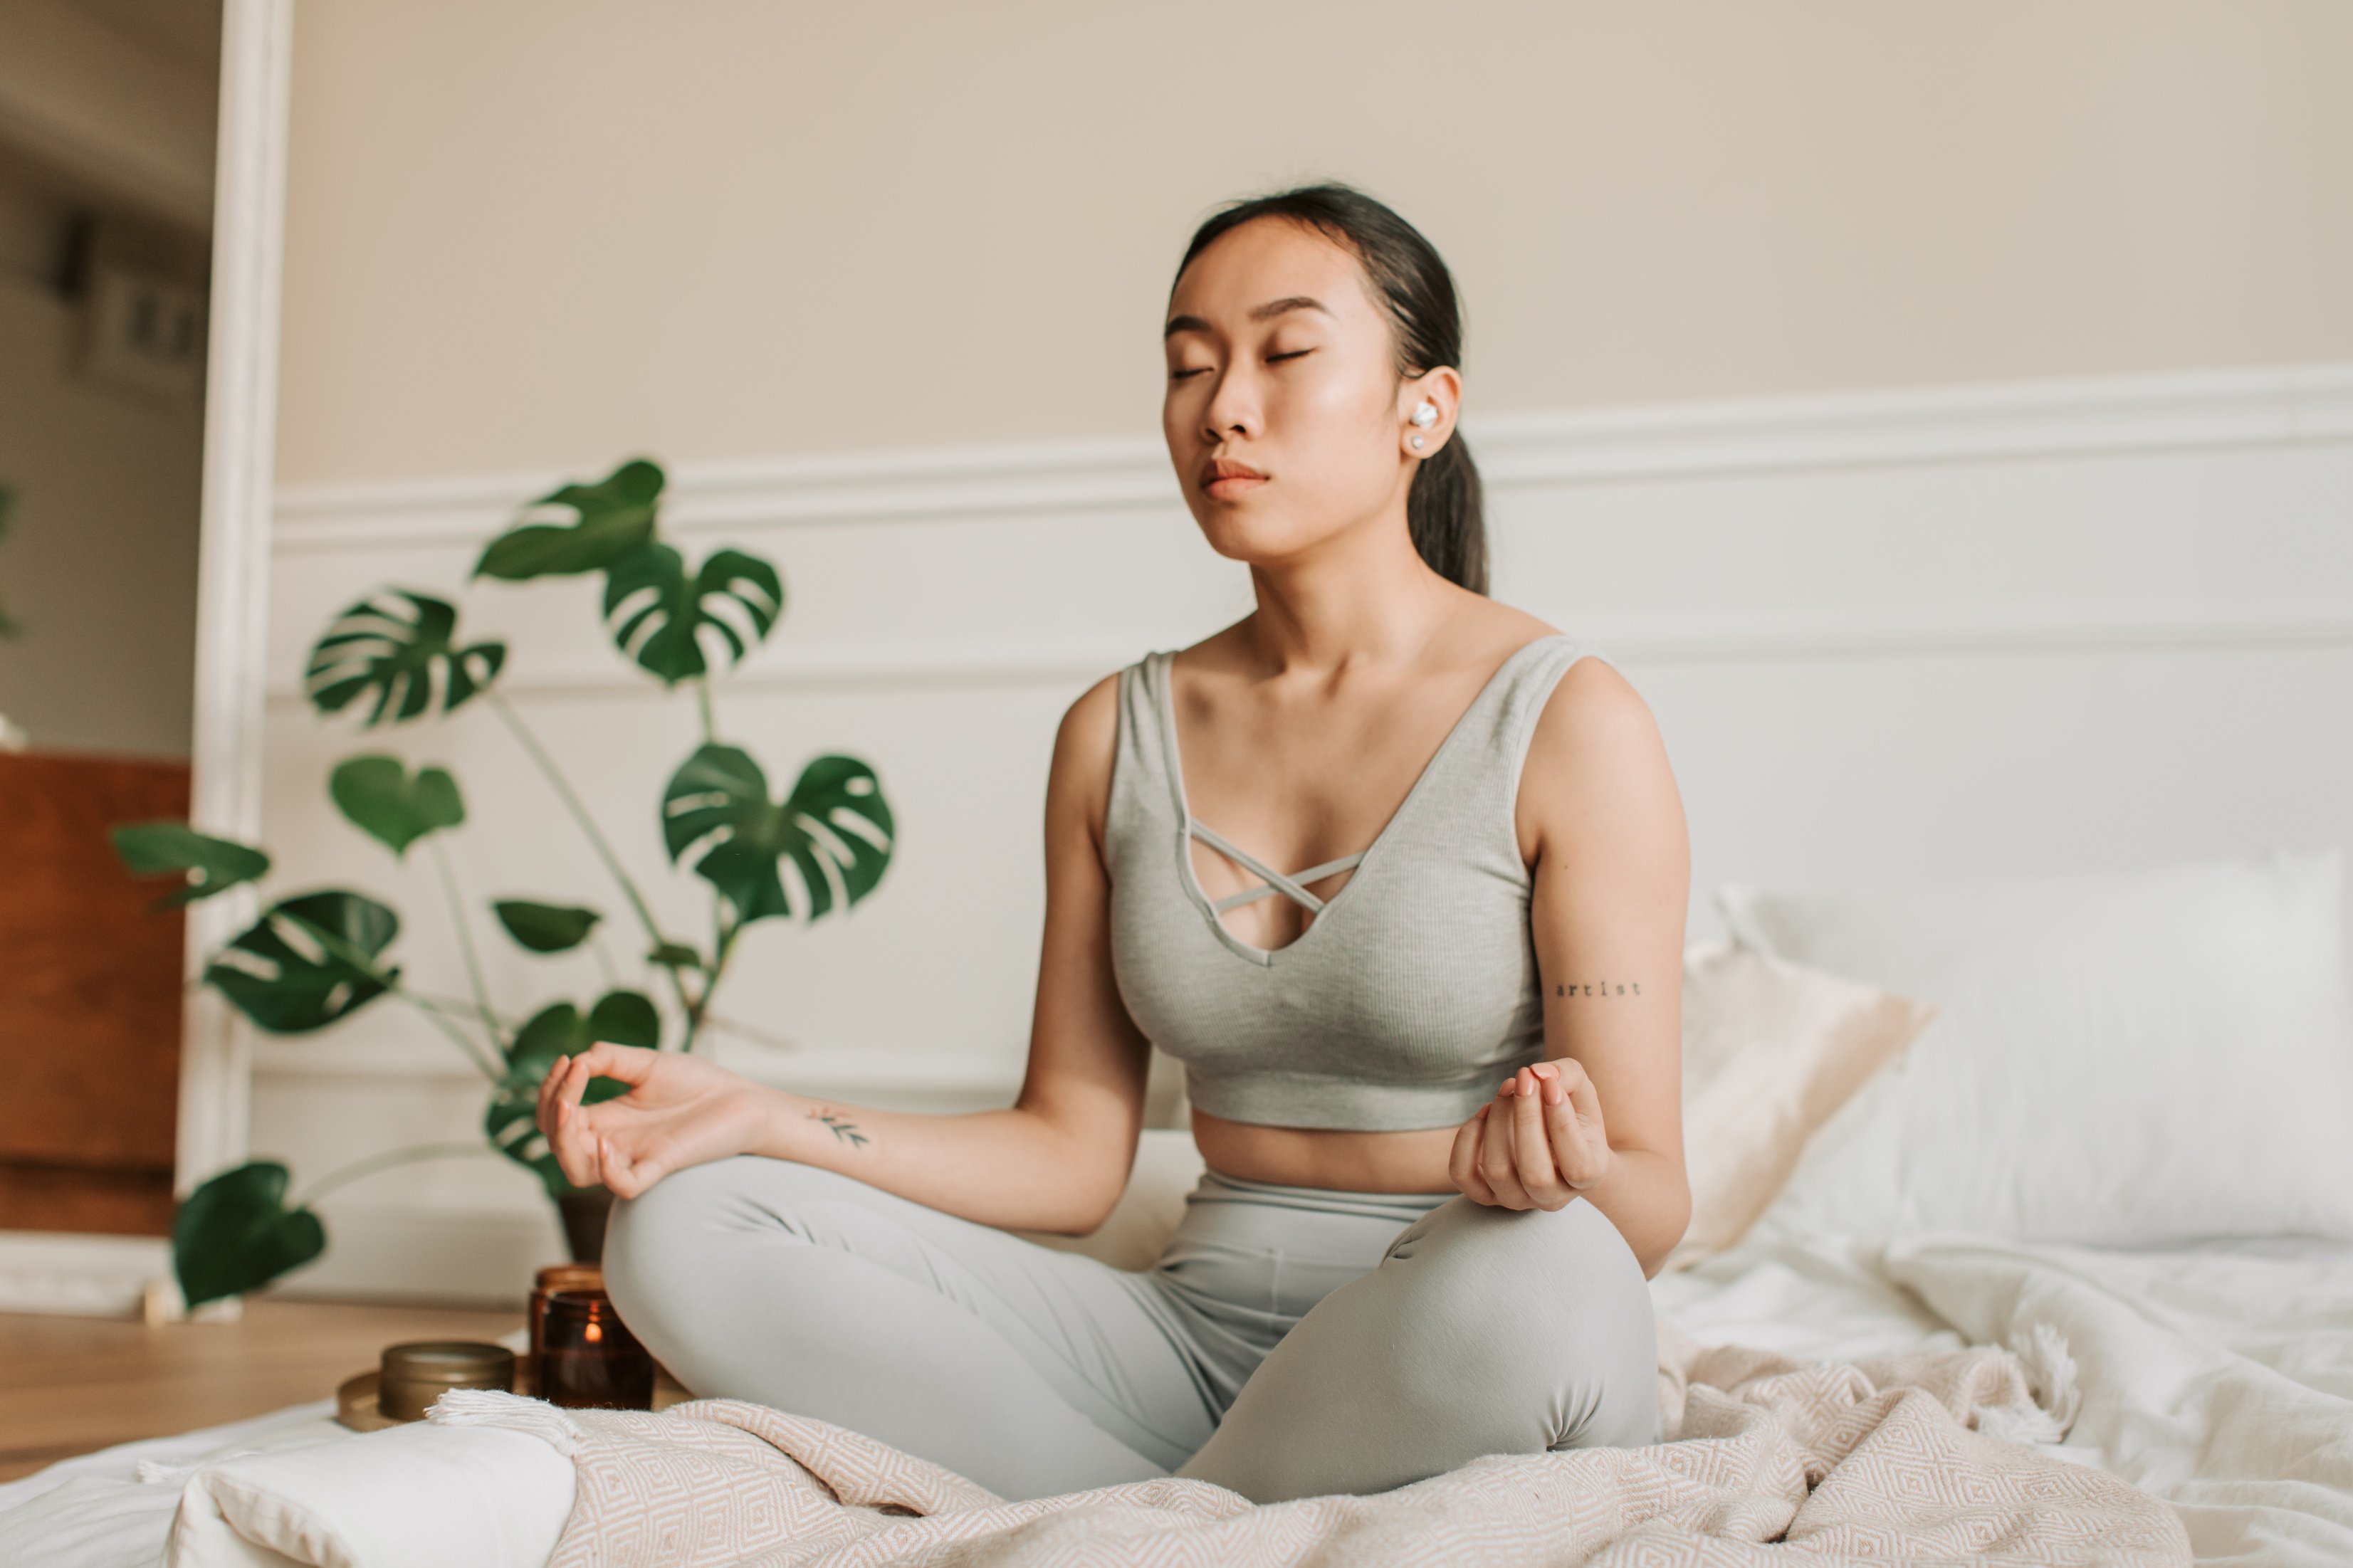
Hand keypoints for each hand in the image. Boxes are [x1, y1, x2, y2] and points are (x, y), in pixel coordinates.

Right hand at [534, 1045, 774, 1199]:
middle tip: (570, 1075)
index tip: (567, 1060)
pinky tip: (605, 1143)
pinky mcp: (661, 1165)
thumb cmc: (698, 1084)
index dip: (552, 1092)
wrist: (744, 1100)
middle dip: (551, 1112)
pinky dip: (607, 1171)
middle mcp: (614, 1141)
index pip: (559, 1116)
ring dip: (563, 1142)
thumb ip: (610, 1059)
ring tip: (570, 1108)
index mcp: (607, 1118)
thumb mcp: (648, 1063)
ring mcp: (636, 1156)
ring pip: (578, 1171)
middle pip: (559, 1144)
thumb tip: (577, 1060)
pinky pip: (624, 1185)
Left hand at [1448, 1059, 1612, 1210]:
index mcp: (1589, 1176)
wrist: (1554, 1143)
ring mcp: (1517, 1199)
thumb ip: (1568, 1075)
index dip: (1562, 1122)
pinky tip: (1485, 1112)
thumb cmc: (1571, 1113)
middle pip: (1534, 1174)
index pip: (1577, 1166)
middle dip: (1526, 1119)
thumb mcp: (1581, 1091)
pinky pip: (1463, 1174)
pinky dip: (1467, 1139)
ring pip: (1498, 1171)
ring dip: (1498, 1121)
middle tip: (1523, 1078)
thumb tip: (1538, 1073)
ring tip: (1507, 1088)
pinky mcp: (1485, 1193)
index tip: (1550, 1084)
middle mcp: (1553, 1197)